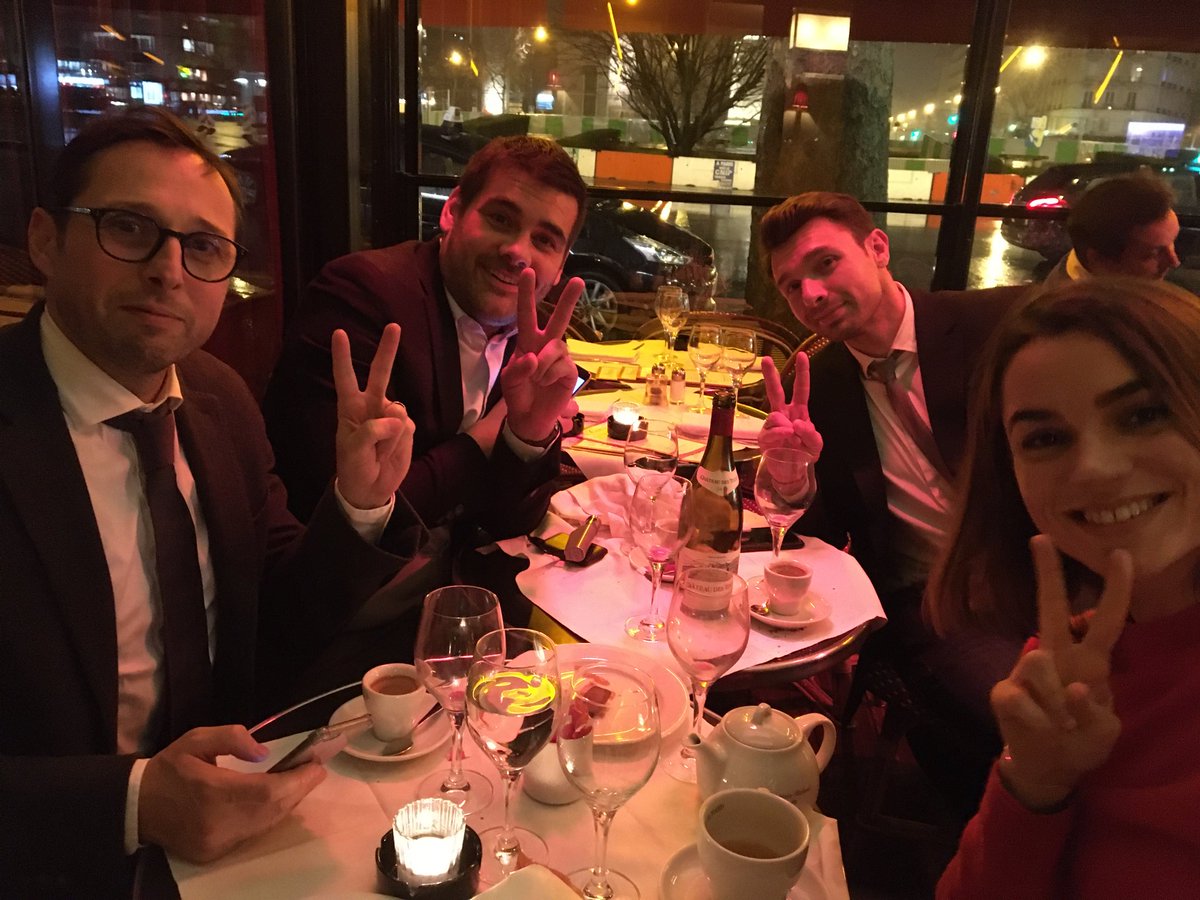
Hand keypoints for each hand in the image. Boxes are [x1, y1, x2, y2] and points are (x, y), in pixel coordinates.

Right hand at [139, 725, 325, 862]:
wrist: (137, 806)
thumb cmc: (170, 768)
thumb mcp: (196, 740)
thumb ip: (231, 738)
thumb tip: (263, 752)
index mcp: (211, 791)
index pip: (267, 791)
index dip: (297, 780)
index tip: (316, 765)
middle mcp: (216, 823)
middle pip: (272, 810)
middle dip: (298, 790)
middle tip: (314, 770)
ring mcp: (215, 843)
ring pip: (265, 825)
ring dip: (287, 804)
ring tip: (300, 782)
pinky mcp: (213, 854)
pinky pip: (252, 835)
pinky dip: (269, 817)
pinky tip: (277, 801)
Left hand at [332, 323, 414, 508]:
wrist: (371, 489)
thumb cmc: (354, 467)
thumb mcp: (354, 451)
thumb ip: (372, 431)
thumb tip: (397, 415)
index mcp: (351, 408)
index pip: (345, 378)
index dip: (343, 357)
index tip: (339, 333)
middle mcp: (372, 406)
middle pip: (381, 374)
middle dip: (387, 350)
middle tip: (394, 326)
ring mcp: (391, 416)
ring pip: (398, 409)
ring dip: (391, 433)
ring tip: (381, 451)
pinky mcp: (406, 429)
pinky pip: (408, 427)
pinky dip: (401, 441)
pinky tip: (392, 451)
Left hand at [501, 270, 583, 443]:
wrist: (529, 418)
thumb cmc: (518, 395)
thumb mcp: (509, 381)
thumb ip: (518, 368)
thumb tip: (535, 358)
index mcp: (527, 341)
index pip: (526, 314)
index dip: (526, 294)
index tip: (527, 272)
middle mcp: (546, 345)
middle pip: (559, 319)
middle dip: (568, 300)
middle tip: (578, 281)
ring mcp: (559, 358)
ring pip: (555, 347)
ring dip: (543, 364)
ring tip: (537, 379)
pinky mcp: (569, 371)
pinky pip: (561, 365)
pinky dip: (550, 374)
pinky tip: (547, 383)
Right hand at [759, 354, 822, 461]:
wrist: (792, 474)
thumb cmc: (804, 455)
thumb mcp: (816, 445)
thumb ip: (811, 434)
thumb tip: (795, 424)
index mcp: (798, 411)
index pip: (800, 389)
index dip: (802, 373)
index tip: (802, 355)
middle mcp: (783, 414)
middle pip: (776, 392)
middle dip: (770, 375)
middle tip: (765, 359)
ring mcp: (771, 426)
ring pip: (774, 415)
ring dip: (786, 426)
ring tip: (793, 437)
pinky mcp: (764, 439)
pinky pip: (771, 432)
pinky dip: (781, 435)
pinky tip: (788, 439)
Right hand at [992, 535, 1131, 809]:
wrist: (1046, 766)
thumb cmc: (1081, 740)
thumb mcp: (1105, 731)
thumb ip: (1097, 710)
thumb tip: (1074, 688)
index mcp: (1086, 660)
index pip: (1104, 619)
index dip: (1115, 588)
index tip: (1119, 553)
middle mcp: (1056, 657)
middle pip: (1051, 608)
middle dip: (1048, 573)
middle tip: (1042, 539)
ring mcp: (1026, 672)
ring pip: (1037, 661)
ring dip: (1056, 702)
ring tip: (1061, 726)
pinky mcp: (1004, 692)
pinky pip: (1021, 698)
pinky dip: (1039, 720)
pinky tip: (1042, 729)